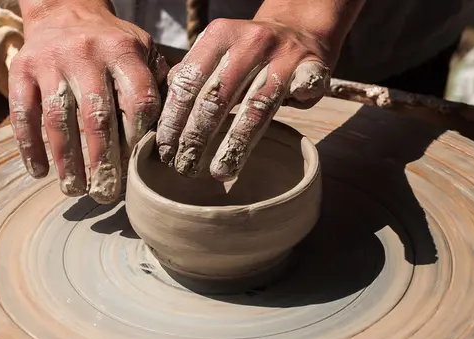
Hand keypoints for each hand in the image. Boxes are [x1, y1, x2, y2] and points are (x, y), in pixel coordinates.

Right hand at [8, 0, 167, 202]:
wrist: (64, 9)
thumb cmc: (111, 44)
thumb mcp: (142, 50)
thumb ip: (156, 84)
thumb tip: (168, 133)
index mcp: (124, 51)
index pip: (137, 101)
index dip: (137, 138)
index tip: (134, 167)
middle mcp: (87, 54)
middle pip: (97, 117)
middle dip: (103, 162)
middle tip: (106, 195)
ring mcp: (51, 61)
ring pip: (58, 119)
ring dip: (67, 161)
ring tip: (75, 190)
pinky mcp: (22, 69)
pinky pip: (22, 113)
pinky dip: (30, 145)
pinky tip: (39, 172)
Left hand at [156, 0, 362, 180]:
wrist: (297, 30)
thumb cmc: (248, 53)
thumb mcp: (216, 53)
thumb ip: (191, 77)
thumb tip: (161, 112)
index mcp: (218, 36)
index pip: (189, 83)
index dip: (174, 120)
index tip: (165, 149)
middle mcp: (250, 42)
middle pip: (217, 98)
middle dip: (196, 138)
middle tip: (184, 167)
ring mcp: (283, 54)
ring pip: (256, 106)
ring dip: (234, 144)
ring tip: (219, 171)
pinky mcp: (312, 66)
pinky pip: (304, 89)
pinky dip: (297, 101)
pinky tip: (282, 128)